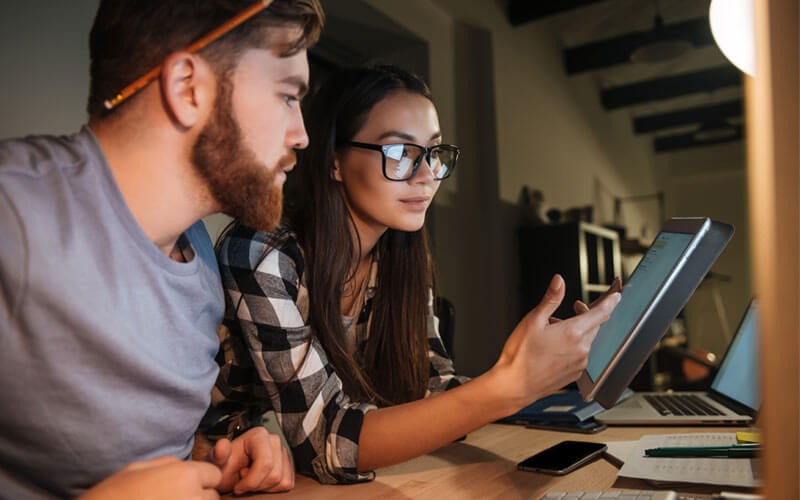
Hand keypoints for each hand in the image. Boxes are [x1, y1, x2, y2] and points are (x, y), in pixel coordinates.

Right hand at [79, 456, 220, 499]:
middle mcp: (193, 497)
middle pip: (212, 497)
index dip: (203, 480)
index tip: (189, 486)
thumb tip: (184, 465)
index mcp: (185, 475)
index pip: (214, 475)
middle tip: (173, 498)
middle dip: (199, 497)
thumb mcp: (139, 468)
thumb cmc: (113, 495)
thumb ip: (168, 464)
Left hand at [208, 426, 293, 493]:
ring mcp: (283, 452)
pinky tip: (260, 481)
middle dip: (257, 485)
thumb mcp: (216, 463)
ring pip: (282, 480)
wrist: (229, 473)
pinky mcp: (288, 465)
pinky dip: (273, 488)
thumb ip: (218, 455)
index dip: (252, 481)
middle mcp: (274, 441)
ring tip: (251, 479)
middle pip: (275, 474)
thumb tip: (222, 445)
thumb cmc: (224, 468)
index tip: (237, 487)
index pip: (265, 462)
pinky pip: (287, 484)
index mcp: (258, 436)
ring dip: (264, 487)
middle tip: (243, 482)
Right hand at [493, 274, 619, 410]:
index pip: (601, 313)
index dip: (610, 302)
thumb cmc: (521, 355)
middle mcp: (581, 349)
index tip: (616, 296)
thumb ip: (551, 299)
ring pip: (587, 340)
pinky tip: (555, 347)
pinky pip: (581, 355)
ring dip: (577, 331)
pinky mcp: (575, 374)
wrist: (515, 384)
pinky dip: (574, 346)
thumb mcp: (533, 320)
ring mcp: (580, 363)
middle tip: (573, 308)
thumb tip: (559, 282)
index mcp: (573, 332)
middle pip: (594, 326)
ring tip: (555, 331)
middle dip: (587, 314)